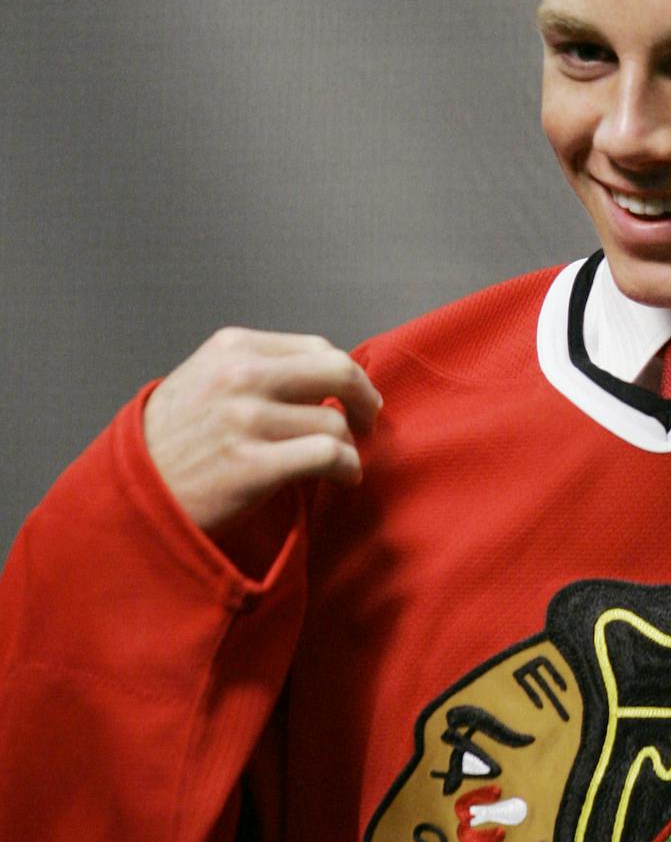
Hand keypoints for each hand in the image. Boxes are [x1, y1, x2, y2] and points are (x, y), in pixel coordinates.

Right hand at [142, 327, 382, 533]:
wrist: (131, 494)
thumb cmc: (174, 442)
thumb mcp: (205, 380)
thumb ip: (259, 368)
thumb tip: (329, 375)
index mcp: (232, 347)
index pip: (318, 348)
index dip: (347, 376)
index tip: (353, 398)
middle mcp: (239, 375)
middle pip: (339, 372)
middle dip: (365, 399)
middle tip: (368, 423)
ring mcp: (245, 419)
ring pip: (335, 423)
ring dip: (350, 448)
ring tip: (340, 464)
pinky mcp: (252, 464)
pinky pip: (330, 455)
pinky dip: (349, 468)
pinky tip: (344, 478)